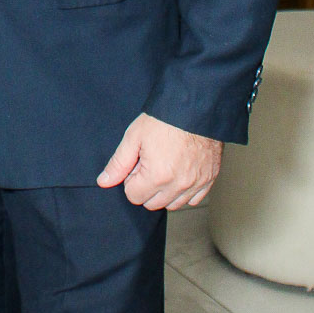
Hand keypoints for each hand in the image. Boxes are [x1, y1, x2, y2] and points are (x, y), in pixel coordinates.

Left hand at [97, 112, 221, 209]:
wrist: (195, 107)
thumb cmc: (164, 119)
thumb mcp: (134, 137)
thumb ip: (118, 163)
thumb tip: (103, 182)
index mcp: (157, 176)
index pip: (134, 196)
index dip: (131, 179)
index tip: (137, 163)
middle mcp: (178, 185)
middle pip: (152, 203)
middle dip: (146, 187)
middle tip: (149, 163)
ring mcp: (196, 184)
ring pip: (173, 204)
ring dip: (165, 192)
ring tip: (164, 166)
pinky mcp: (209, 180)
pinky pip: (193, 200)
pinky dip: (184, 192)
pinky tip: (179, 173)